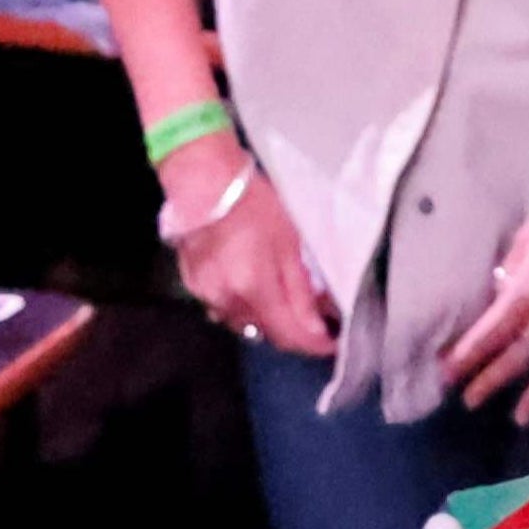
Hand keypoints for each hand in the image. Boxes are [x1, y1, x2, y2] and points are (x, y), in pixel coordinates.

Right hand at [161, 147, 336, 355]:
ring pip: (246, 324)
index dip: (314, 345)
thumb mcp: (290, 243)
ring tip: (290, 305)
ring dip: (270, 321)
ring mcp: (206, 297)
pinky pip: (227, 309)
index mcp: (254, 290)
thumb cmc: (253, 205)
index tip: (333, 344)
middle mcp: (227, 302)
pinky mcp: (194, 288)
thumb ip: (300, 289)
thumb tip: (318, 324)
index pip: (289, 335)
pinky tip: (259, 291)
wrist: (202, 183)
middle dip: (295, 333)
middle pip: (267, 334)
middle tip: (318, 322)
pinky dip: (247, 307)